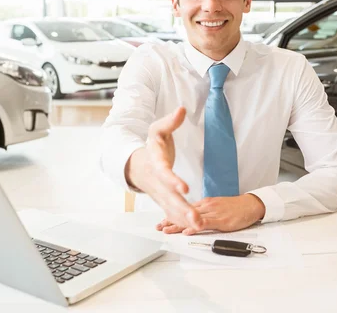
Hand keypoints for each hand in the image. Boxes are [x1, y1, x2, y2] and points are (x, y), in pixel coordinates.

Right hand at [127, 107, 201, 230]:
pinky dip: (182, 222)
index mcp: (155, 163)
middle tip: (196, 218)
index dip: (173, 180)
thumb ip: (170, 121)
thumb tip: (182, 109)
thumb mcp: (158, 129)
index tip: (185, 188)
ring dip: (185, 219)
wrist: (136, 164)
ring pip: (171, 208)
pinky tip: (195, 228)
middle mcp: (157, 181)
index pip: (164, 173)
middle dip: (182, 209)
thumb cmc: (152, 146)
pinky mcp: (164, 200)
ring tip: (199, 226)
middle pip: (169, 197)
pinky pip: (173, 213)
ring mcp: (160, 193)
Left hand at [156, 194, 264, 234]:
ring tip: (167, 230)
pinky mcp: (221, 220)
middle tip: (159, 226)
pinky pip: (205, 224)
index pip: (185, 209)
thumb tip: (195, 217)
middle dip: (171, 220)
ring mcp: (213, 212)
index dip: (173, 215)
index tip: (162, 220)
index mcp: (205, 203)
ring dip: (178, 225)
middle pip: (185, 213)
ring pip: (192, 218)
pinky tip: (186, 231)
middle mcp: (206, 206)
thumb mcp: (217, 207)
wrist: (250, 205)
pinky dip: (195, 227)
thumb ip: (205, 211)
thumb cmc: (235, 207)